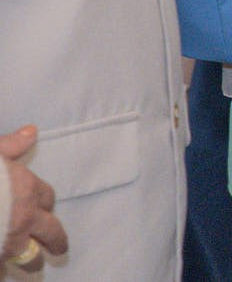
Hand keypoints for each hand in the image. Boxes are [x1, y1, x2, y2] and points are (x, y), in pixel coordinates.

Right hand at [3, 126, 68, 270]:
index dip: (45, 203)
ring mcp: (10, 242)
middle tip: (58, 249)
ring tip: (31, 265)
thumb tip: (32, 131)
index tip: (45, 208)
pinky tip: (0, 269)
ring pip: (30, 257)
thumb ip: (10, 144)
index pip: (47, 197)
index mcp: (27, 189)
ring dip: (31, 260)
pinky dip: (2, 270)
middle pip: (52, 232)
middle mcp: (25, 218)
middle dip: (56, 241)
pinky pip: (2, 270)